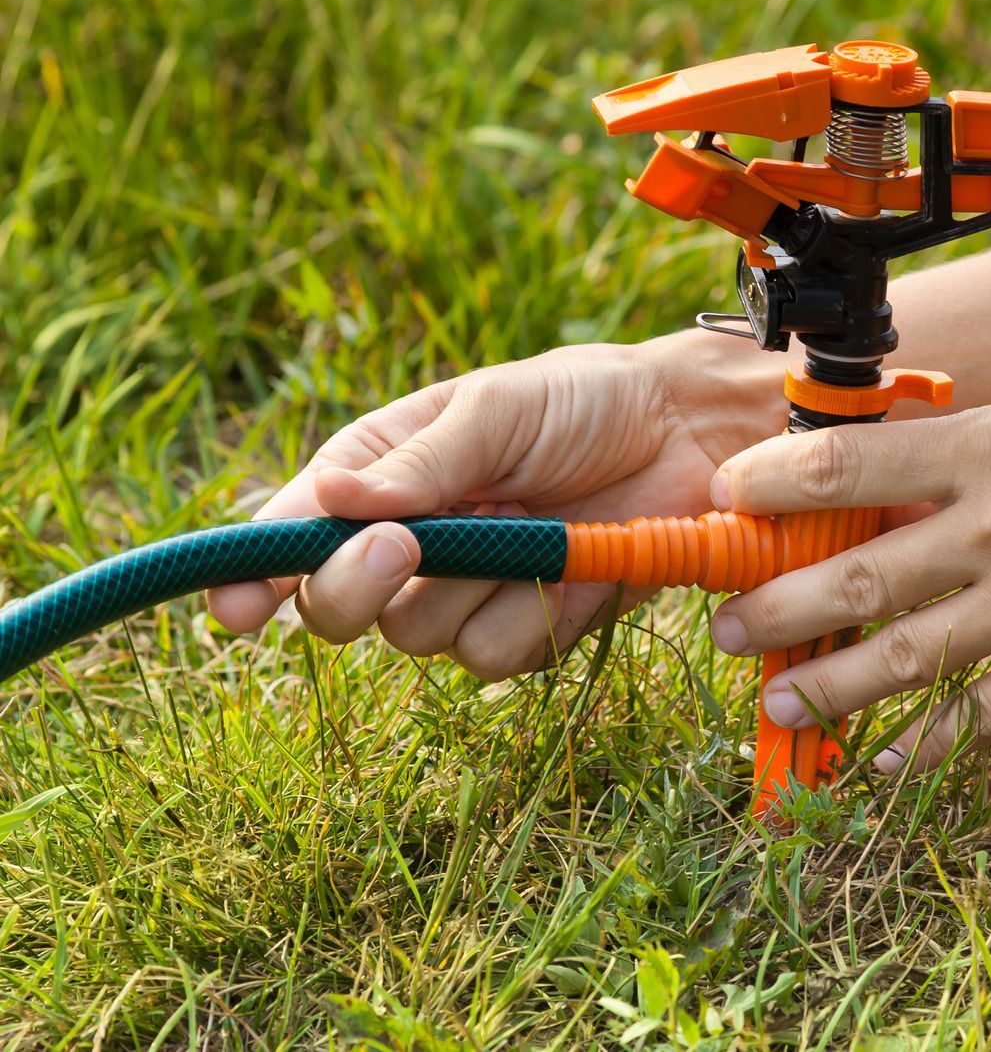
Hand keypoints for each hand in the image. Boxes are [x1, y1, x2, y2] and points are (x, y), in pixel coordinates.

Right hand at [207, 332, 783, 678]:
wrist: (687, 435)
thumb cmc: (582, 401)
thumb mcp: (495, 410)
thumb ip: (418, 464)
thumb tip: (327, 502)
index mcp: (381, 476)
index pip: (294, 534)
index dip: (256, 573)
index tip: (236, 607)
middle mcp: (413, 541)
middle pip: (341, 607)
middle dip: (360, 587)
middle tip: (408, 547)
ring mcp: (470, 590)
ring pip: (421, 638)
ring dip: (469, 591)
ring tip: (532, 526)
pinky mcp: (532, 626)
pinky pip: (499, 657)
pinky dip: (534, 616)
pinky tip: (573, 568)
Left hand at [706, 404, 990, 771]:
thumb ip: (977, 457)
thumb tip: (886, 479)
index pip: (850, 462)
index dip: (773, 484)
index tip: (731, 501)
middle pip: (856, 573)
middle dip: (775, 605)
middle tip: (724, 625)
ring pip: (902, 656)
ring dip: (827, 684)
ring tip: (776, 701)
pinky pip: (979, 719)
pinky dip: (923, 747)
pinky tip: (883, 765)